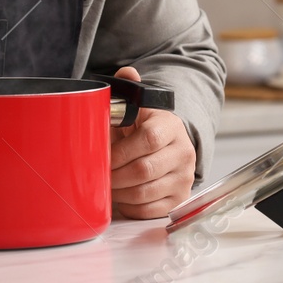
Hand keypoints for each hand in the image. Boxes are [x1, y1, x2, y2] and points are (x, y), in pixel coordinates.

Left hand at [110, 66, 195, 218]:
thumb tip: (127, 72)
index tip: (103, 154)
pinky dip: (129, 206)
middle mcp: (183, 152)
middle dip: (114, 175)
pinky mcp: (179, 199)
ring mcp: (184, 177)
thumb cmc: (145, 127)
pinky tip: (121, 196)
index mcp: (170, 126)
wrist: (170, 145)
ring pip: (144, 193)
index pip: (148, 139)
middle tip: (98, 174)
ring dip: (118, 192)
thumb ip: (129, 89)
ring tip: (106, 185)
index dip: (120, 151)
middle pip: (143, 170)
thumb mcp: (138, 107)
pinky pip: (149, 210)